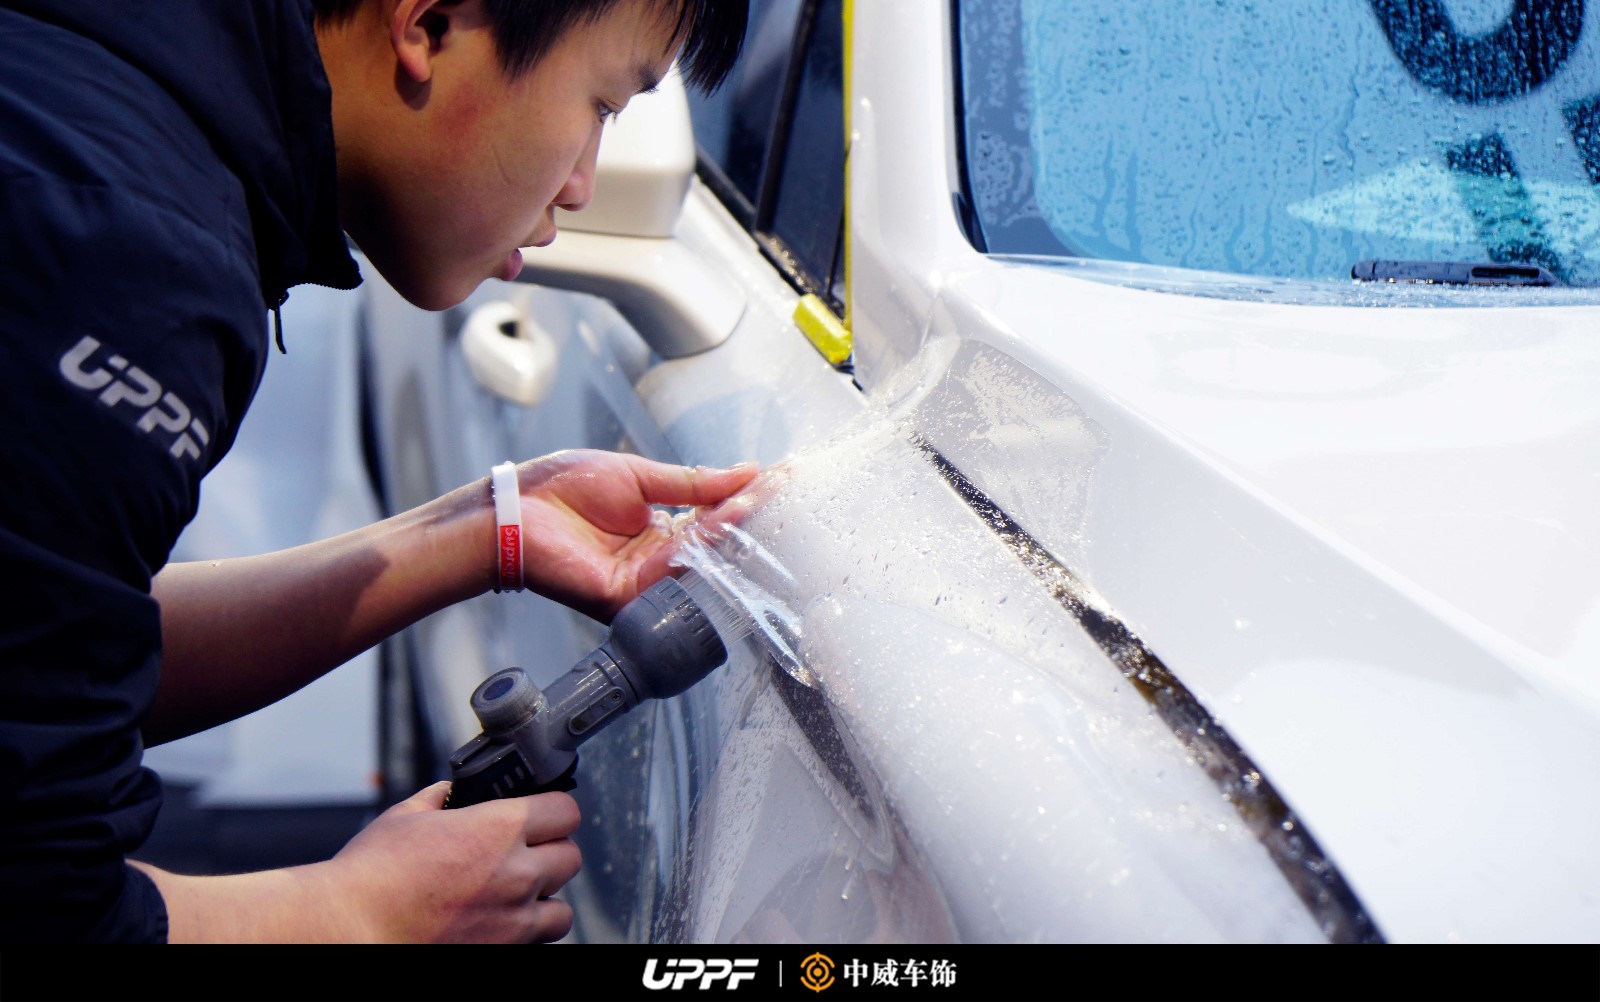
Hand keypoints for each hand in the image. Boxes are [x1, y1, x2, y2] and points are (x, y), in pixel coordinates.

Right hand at [322, 782, 582, 943]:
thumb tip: (451, 793)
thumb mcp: (407, 816)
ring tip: (515, 894)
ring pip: (562, 908)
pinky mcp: (503, 950)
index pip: (565, 811)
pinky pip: (536, 940)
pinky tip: (499, 920)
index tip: (542, 815)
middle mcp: (516, 873)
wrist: (350, 929)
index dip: (553, 810)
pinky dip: (525, 931)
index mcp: (498, 829)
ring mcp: (512, 919)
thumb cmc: (371, 876)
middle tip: (525, 854)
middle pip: (570, 857)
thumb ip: (442, 799)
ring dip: (544, 899)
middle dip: (551, 852)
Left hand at [513, 450, 758, 619]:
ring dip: (731, 525)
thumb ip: (691, 483)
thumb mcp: (637, 476)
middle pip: (714, 541)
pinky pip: (674, 571)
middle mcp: (657, 560)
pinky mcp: (629, 596)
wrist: (514, 511)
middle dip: (747, 512)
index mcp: (658, 531)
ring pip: (701, 556)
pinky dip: (701, 544)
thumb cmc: (561, 489)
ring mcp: (645, 581)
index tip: (779, 477)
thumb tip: (744, 472)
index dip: (743, 496)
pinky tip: (725, 518)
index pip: (712, 516)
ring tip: (760, 497)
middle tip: (784, 488)